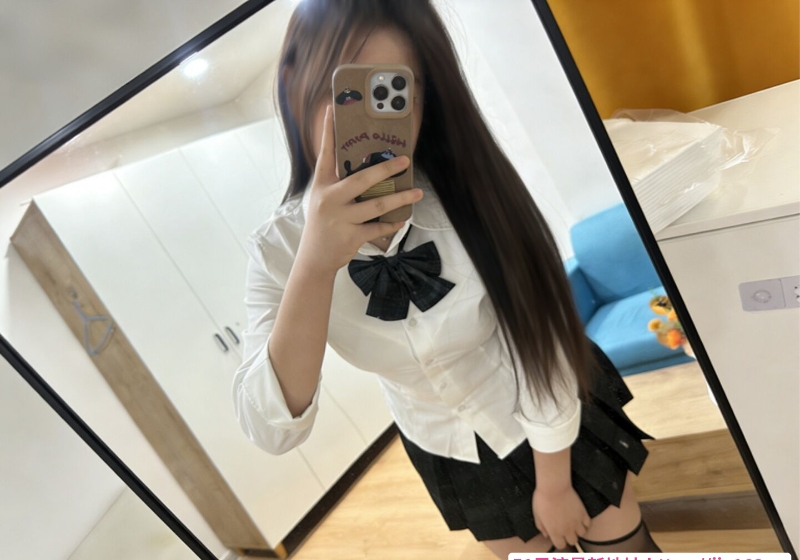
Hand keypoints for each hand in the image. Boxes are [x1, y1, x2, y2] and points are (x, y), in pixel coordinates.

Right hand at [297, 104, 422, 275]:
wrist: (314, 258)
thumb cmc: (323, 225)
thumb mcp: (323, 200)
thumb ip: (340, 185)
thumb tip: (370, 170)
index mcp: (322, 185)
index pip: (326, 153)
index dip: (329, 131)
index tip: (332, 109)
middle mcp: (329, 199)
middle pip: (362, 179)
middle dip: (386, 169)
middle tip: (405, 161)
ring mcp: (341, 219)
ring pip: (377, 205)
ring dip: (400, 199)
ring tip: (416, 192)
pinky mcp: (351, 236)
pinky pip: (378, 228)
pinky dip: (392, 224)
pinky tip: (402, 220)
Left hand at [532, 486, 590, 548]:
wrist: (554, 487)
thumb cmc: (543, 499)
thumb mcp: (537, 515)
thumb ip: (541, 527)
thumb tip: (546, 534)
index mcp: (555, 532)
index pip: (560, 545)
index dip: (559, 541)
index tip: (557, 535)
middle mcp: (567, 530)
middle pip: (573, 541)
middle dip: (569, 536)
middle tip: (566, 528)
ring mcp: (576, 522)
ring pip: (582, 534)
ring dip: (578, 530)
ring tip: (574, 523)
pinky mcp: (583, 513)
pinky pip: (588, 524)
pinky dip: (585, 523)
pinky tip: (580, 518)